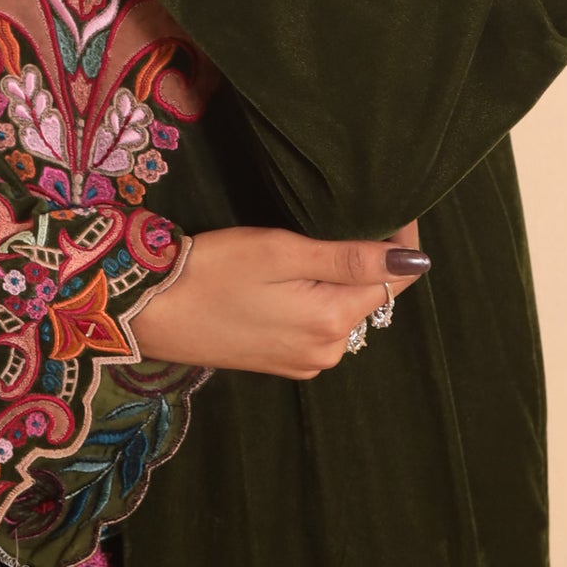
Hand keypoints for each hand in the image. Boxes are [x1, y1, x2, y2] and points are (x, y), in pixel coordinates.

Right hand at [128, 219, 427, 379]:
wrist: (149, 314)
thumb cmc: (211, 272)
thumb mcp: (281, 252)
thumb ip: (348, 259)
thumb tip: (416, 260)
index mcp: (333, 321)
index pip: (396, 279)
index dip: (399, 240)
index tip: (388, 204)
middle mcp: (329, 350)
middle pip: (373, 296)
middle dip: (370, 259)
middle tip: (346, 212)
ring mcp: (305, 361)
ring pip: (346, 310)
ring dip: (342, 279)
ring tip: (316, 241)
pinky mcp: (282, 362)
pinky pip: (321, 325)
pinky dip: (319, 299)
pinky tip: (294, 276)